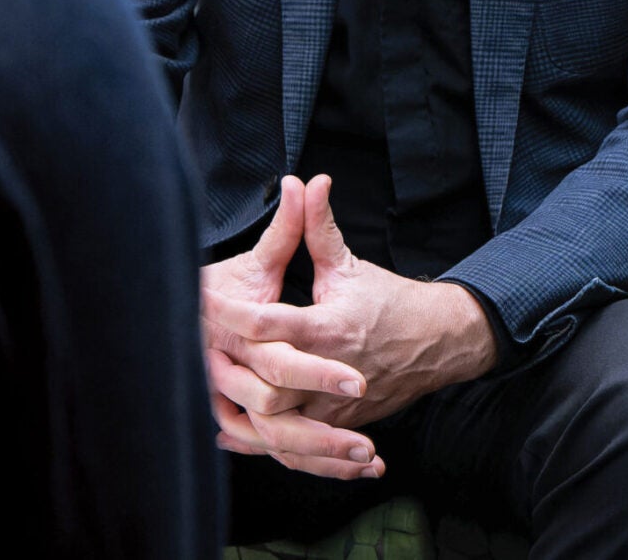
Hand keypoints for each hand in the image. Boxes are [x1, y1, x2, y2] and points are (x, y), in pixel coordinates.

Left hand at [201, 175, 380, 479]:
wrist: (436, 342)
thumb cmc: (388, 300)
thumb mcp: (348, 263)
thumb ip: (319, 226)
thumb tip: (307, 181)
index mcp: (328, 328)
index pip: (267, 324)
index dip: (228, 311)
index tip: (201, 297)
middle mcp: (329, 372)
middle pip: (266, 387)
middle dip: (227, 374)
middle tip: (192, 352)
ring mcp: (334, 406)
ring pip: (278, 427)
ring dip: (237, 413)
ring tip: (201, 393)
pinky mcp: (337, 423)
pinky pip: (294, 447)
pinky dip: (259, 443)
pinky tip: (229, 431)